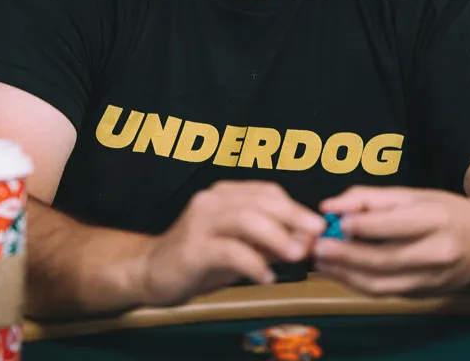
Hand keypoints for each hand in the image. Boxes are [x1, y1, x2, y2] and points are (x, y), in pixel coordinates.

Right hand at [140, 181, 326, 306]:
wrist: (151, 272)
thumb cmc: (200, 259)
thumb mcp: (239, 246)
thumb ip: (268, 241)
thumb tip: (305, 242)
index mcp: (225, 195)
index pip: (267, 192)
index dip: (296, 207)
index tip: (318, 226)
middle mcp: (212, 200)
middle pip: (260, 201)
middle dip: (293, 216)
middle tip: (316, 233)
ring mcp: (200, 222)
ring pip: (245, 219)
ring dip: (276, 236)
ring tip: (296, 254)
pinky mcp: (192, 248)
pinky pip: (229, 251)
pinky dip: (253, 264)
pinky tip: (266, 277)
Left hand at [312, 186, 469, 296]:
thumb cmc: (449, 213)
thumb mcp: (416, 195)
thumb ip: (372, 199)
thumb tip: (331, 206)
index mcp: (436, 220)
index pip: (393, 225)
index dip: (360, 225)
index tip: (333, 220)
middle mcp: (436, 252)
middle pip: (384, 259)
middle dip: (345, 255)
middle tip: (316, 247)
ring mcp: (431, 279)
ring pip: (381, 283)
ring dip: (345, 274)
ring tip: (321, 261)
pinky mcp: (423, 295)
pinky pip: (384, 293)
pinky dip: (357, 284)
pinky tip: (339, 272)